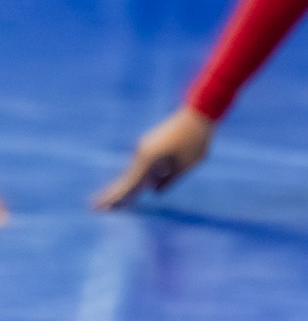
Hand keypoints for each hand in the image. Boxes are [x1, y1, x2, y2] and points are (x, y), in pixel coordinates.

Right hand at [94, 107, 214, 208]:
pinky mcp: (150, 144)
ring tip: (112, 203)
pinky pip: (143, 165)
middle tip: (97, 207)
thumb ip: (171, 179)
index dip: (119, 198)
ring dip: (126, 188)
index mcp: (150, 159)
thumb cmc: (196, 140)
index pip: (132, 184)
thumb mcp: (188, 164)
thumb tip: (154, 191)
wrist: (198, 113)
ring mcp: (144, 147)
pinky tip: (138, 188)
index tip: (105, 208)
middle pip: (127, 179)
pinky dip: (138, 178)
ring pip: (135, 173)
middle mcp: (142, 153)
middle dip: (114, 195)